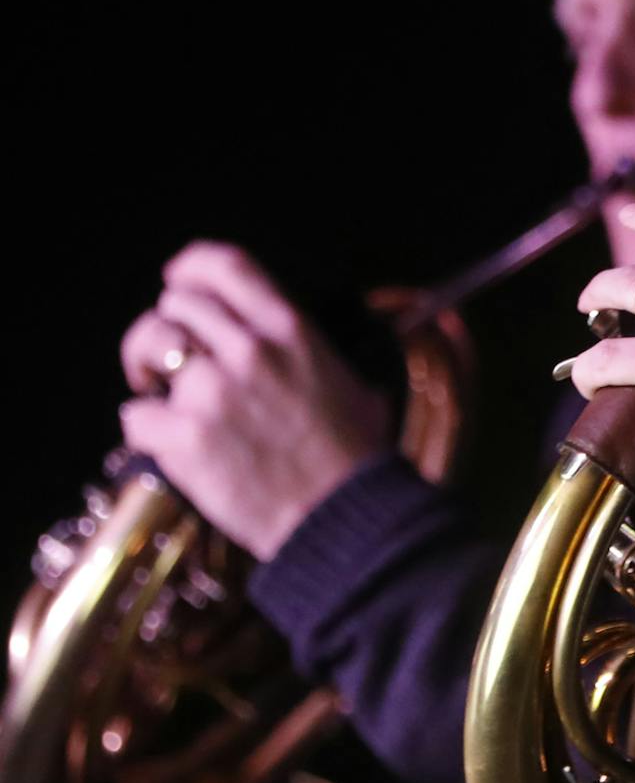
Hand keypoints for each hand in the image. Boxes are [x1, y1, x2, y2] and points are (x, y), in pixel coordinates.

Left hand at [119, 243, 394, 559]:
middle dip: (165, 330)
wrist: (342, 516)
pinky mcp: (183, 437)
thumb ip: (307, 351)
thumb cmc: (353, 457)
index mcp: (291, 329)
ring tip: (158, 396)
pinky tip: (166, 444)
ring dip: (145, 370)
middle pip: (175, 306)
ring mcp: (211, 392)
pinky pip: (134, 416)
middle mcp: (249, 349)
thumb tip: (290, 349)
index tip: (177, 281)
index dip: (191, 267)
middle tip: (169, 362)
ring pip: (147, 347)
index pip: (225, 265)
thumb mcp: (346, 379)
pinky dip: (144, 429)